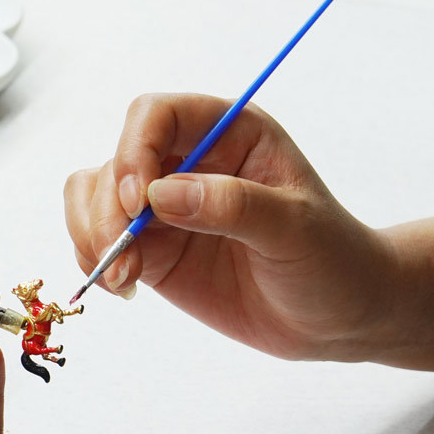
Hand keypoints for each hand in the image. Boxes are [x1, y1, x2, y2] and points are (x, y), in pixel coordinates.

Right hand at [64, 93, 399, 360]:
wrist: (340, 317)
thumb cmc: (333, 260)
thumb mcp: (295, 229)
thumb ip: (232, 206)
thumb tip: (159, 195)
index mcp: (229, 132)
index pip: (156, 115)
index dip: (135, 150)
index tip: (139, 201)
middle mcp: (190, 160)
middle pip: (116, 159)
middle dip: (107, 209)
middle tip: (126, 259)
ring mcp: (166, 205)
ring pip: (94, 196)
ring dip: (93, 235)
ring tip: (124, 279)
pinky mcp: (154, 248)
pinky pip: (99, 238)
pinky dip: (94, 260)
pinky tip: (124, 288)